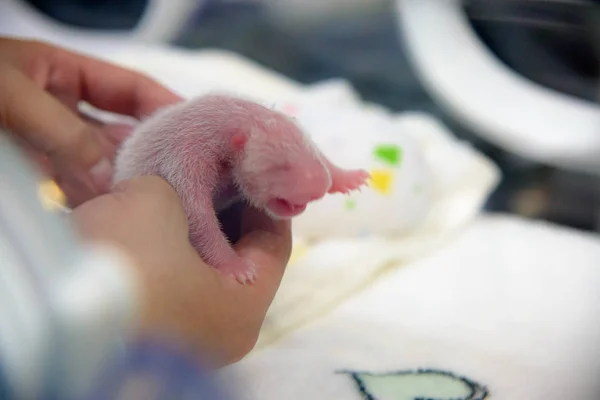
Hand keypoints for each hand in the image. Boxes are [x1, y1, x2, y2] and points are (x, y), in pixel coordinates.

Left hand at [0, 37, 180, 206]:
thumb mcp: (13, 95)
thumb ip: (64, 133)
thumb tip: (107, 177)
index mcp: (60, 74)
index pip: (128, 88)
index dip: (163, 104)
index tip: (193, 128)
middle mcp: (60, 110)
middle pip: (120, 133)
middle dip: (147, 152)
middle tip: (176, 174)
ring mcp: (48, 146)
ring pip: (99, 166)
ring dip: (121, 181)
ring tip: (148, 199)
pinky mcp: (34, 180)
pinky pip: (72, 190)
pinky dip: (91, 202)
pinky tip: (111, 211)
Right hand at [72, 176, 292, 365]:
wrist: (51, 316)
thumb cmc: (122, 264)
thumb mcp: (156, 205)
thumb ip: (178, 188)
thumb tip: (166, 193)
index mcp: (243, 307)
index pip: (274, 244)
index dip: (263, 199)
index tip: (249, 168)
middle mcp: (220, 329)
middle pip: (237, 255)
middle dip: (222, 209)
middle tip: (210, 170)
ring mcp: (184, 334)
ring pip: (199, 266)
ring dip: (187, 228)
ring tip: (175, 187)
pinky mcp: (148, 329)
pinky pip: (168, 279)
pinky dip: (163, 249)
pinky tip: (146, 217)